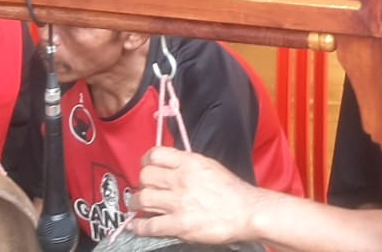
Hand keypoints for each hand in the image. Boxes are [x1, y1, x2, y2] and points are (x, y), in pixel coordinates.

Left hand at [129, 147, 260, 244]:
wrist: (246, 212)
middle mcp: (180, 180)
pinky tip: (137, 227)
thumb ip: (187, 163)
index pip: (155, 154)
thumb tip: (170, 165)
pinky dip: (140, 227)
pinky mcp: (179, 225)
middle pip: (145, 176)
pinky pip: (150, 225)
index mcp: (189, 162)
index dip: (146, 161)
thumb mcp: (209, 165)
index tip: (146, 167)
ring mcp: (178, 203)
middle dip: (141, 183)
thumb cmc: (232, 190)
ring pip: (142, 199)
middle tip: (142, 189)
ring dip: (136, 204)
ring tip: (136, 207)